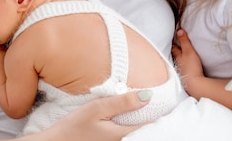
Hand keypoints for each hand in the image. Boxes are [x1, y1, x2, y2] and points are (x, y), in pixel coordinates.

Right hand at [35, 91, 151, 140]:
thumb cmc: (72, 127)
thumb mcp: (97, 108)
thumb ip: (122, 102)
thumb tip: (148, 96)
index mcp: (121, 134)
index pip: (149, 124)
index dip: (156, 111)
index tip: (159, 100)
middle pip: (143, 131)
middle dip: (148, 117)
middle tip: (151, 103)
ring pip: (134, 134)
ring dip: (137, 123)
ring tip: (138, 109)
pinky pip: (123, 136)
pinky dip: (127, 127)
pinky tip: (123, 118)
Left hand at [171, 29, 203, 79]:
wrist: (194, 84)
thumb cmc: (191, 67)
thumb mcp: (188, 51)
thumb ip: (184, 41)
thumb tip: (179, 30)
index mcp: (177, 56)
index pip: (173, 47)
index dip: (173, 42)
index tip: (173, 37)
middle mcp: (177, 63)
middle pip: (174, 55)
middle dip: (174, 50)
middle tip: (175, 45)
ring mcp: (181, 70)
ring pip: (178, 62)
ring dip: (178, 58)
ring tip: (180, 55)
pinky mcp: (186, 76)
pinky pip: (183, 69)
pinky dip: (183, 66)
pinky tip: (185, 67)